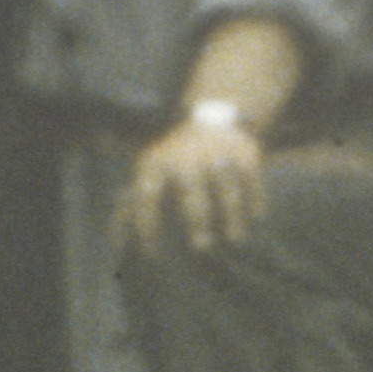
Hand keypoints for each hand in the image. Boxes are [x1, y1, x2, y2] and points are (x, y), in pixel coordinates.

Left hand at [118, 113, 267, 256]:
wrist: (212, 118)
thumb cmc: (173, 159)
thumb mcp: (150, 171)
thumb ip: (132, 205)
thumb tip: (117, 243)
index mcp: (156, 164)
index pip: (147, 195)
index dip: (147, 224)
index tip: (152, 253)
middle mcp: (186, 159)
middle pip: (192, 194)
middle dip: (197, 222)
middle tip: (201, 248)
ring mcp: (217, 155)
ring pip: (226, 190)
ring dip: (231, 216)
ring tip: (235, 240)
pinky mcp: (245, 154)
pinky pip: (252, 180)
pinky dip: (256, 198)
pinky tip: (256, 217)